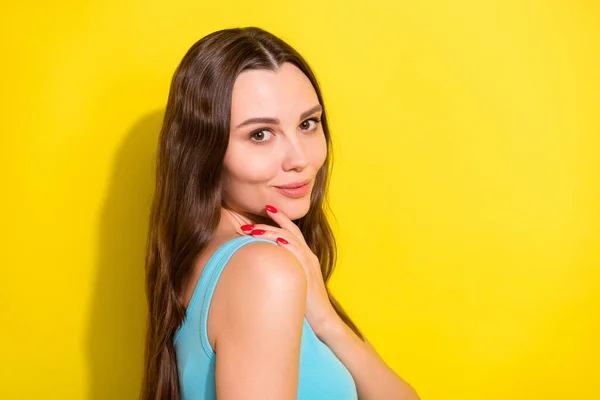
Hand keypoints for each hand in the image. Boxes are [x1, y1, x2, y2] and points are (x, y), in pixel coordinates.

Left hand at [240, 204, 338, 335]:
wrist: (323, 320)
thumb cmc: (305, 305)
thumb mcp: (292, 283)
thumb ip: (282, 273)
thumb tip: (261, 271)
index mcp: (304, 256)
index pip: (291, 232)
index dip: (278, 220)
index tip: (263, 211)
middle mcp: (307, 255)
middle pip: (289, 230)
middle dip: (269, 222)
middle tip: (248, 222)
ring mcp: (309, 263)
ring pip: (290, 238)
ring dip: (271, 232)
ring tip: (253, 229)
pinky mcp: (308, 272)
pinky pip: (298, 253)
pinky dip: (287, 244)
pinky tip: (277, 240)